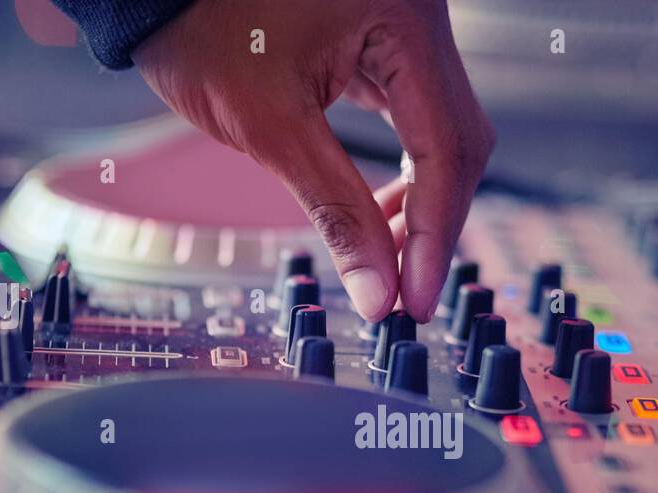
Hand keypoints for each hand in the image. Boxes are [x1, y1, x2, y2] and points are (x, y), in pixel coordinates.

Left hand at [133, 0, 494, 322]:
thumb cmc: (200, 25)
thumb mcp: (269, 127)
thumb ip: (336, 210)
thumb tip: (377, 291)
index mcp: (404, 20)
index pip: (446, 149)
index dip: (433, 236)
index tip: (413, 299)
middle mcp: (421, 15)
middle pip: (458, 143)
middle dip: (432, 224)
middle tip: (404, 291)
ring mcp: (408, 25)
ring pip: (443, 134)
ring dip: (421, 202)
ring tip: (386, 259)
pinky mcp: (388, 38)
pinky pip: (418, 116)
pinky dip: (405, 170)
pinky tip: (380, 212)